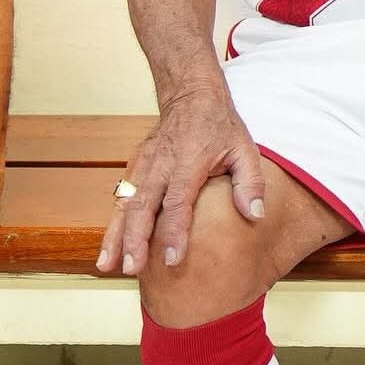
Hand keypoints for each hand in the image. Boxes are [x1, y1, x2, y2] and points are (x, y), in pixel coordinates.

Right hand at [96, 88, 265, 276]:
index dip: (175, 231)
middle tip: (132, 268)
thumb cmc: (220, 126)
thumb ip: (250, 182)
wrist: (191, 95)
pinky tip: (109, 248)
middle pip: (143, 206)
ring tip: (108, 265)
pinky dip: (113, 223)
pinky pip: (122, 198)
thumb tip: (255, 215)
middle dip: (135, 239)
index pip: (179, 202)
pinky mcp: (134, 166)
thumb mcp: (245, 148)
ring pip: (125, 204)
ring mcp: (144, 164)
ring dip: (116, 235)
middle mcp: (161, 164)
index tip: (173, 259)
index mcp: (190, 161)